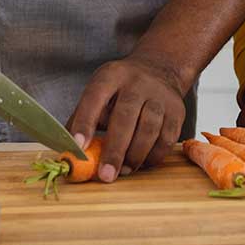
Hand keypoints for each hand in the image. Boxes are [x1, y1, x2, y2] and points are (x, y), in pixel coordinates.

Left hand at [67, 51, 187, 181]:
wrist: (159, 69)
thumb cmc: (120, 89)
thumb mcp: (99, 90)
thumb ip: (83, 117)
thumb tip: (67, 150)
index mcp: (111, 76)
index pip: (95, 98)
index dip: (85, 123)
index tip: (77, 147)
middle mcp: (137, 82)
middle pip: (125, 116)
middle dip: (115, 149)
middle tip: (105, 175)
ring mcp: (160, 95)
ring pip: (149, 128)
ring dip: (135, 155)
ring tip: (122, 171)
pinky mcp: (177, 110)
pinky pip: (167, 139)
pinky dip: (153, 156)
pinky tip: (141, 163)